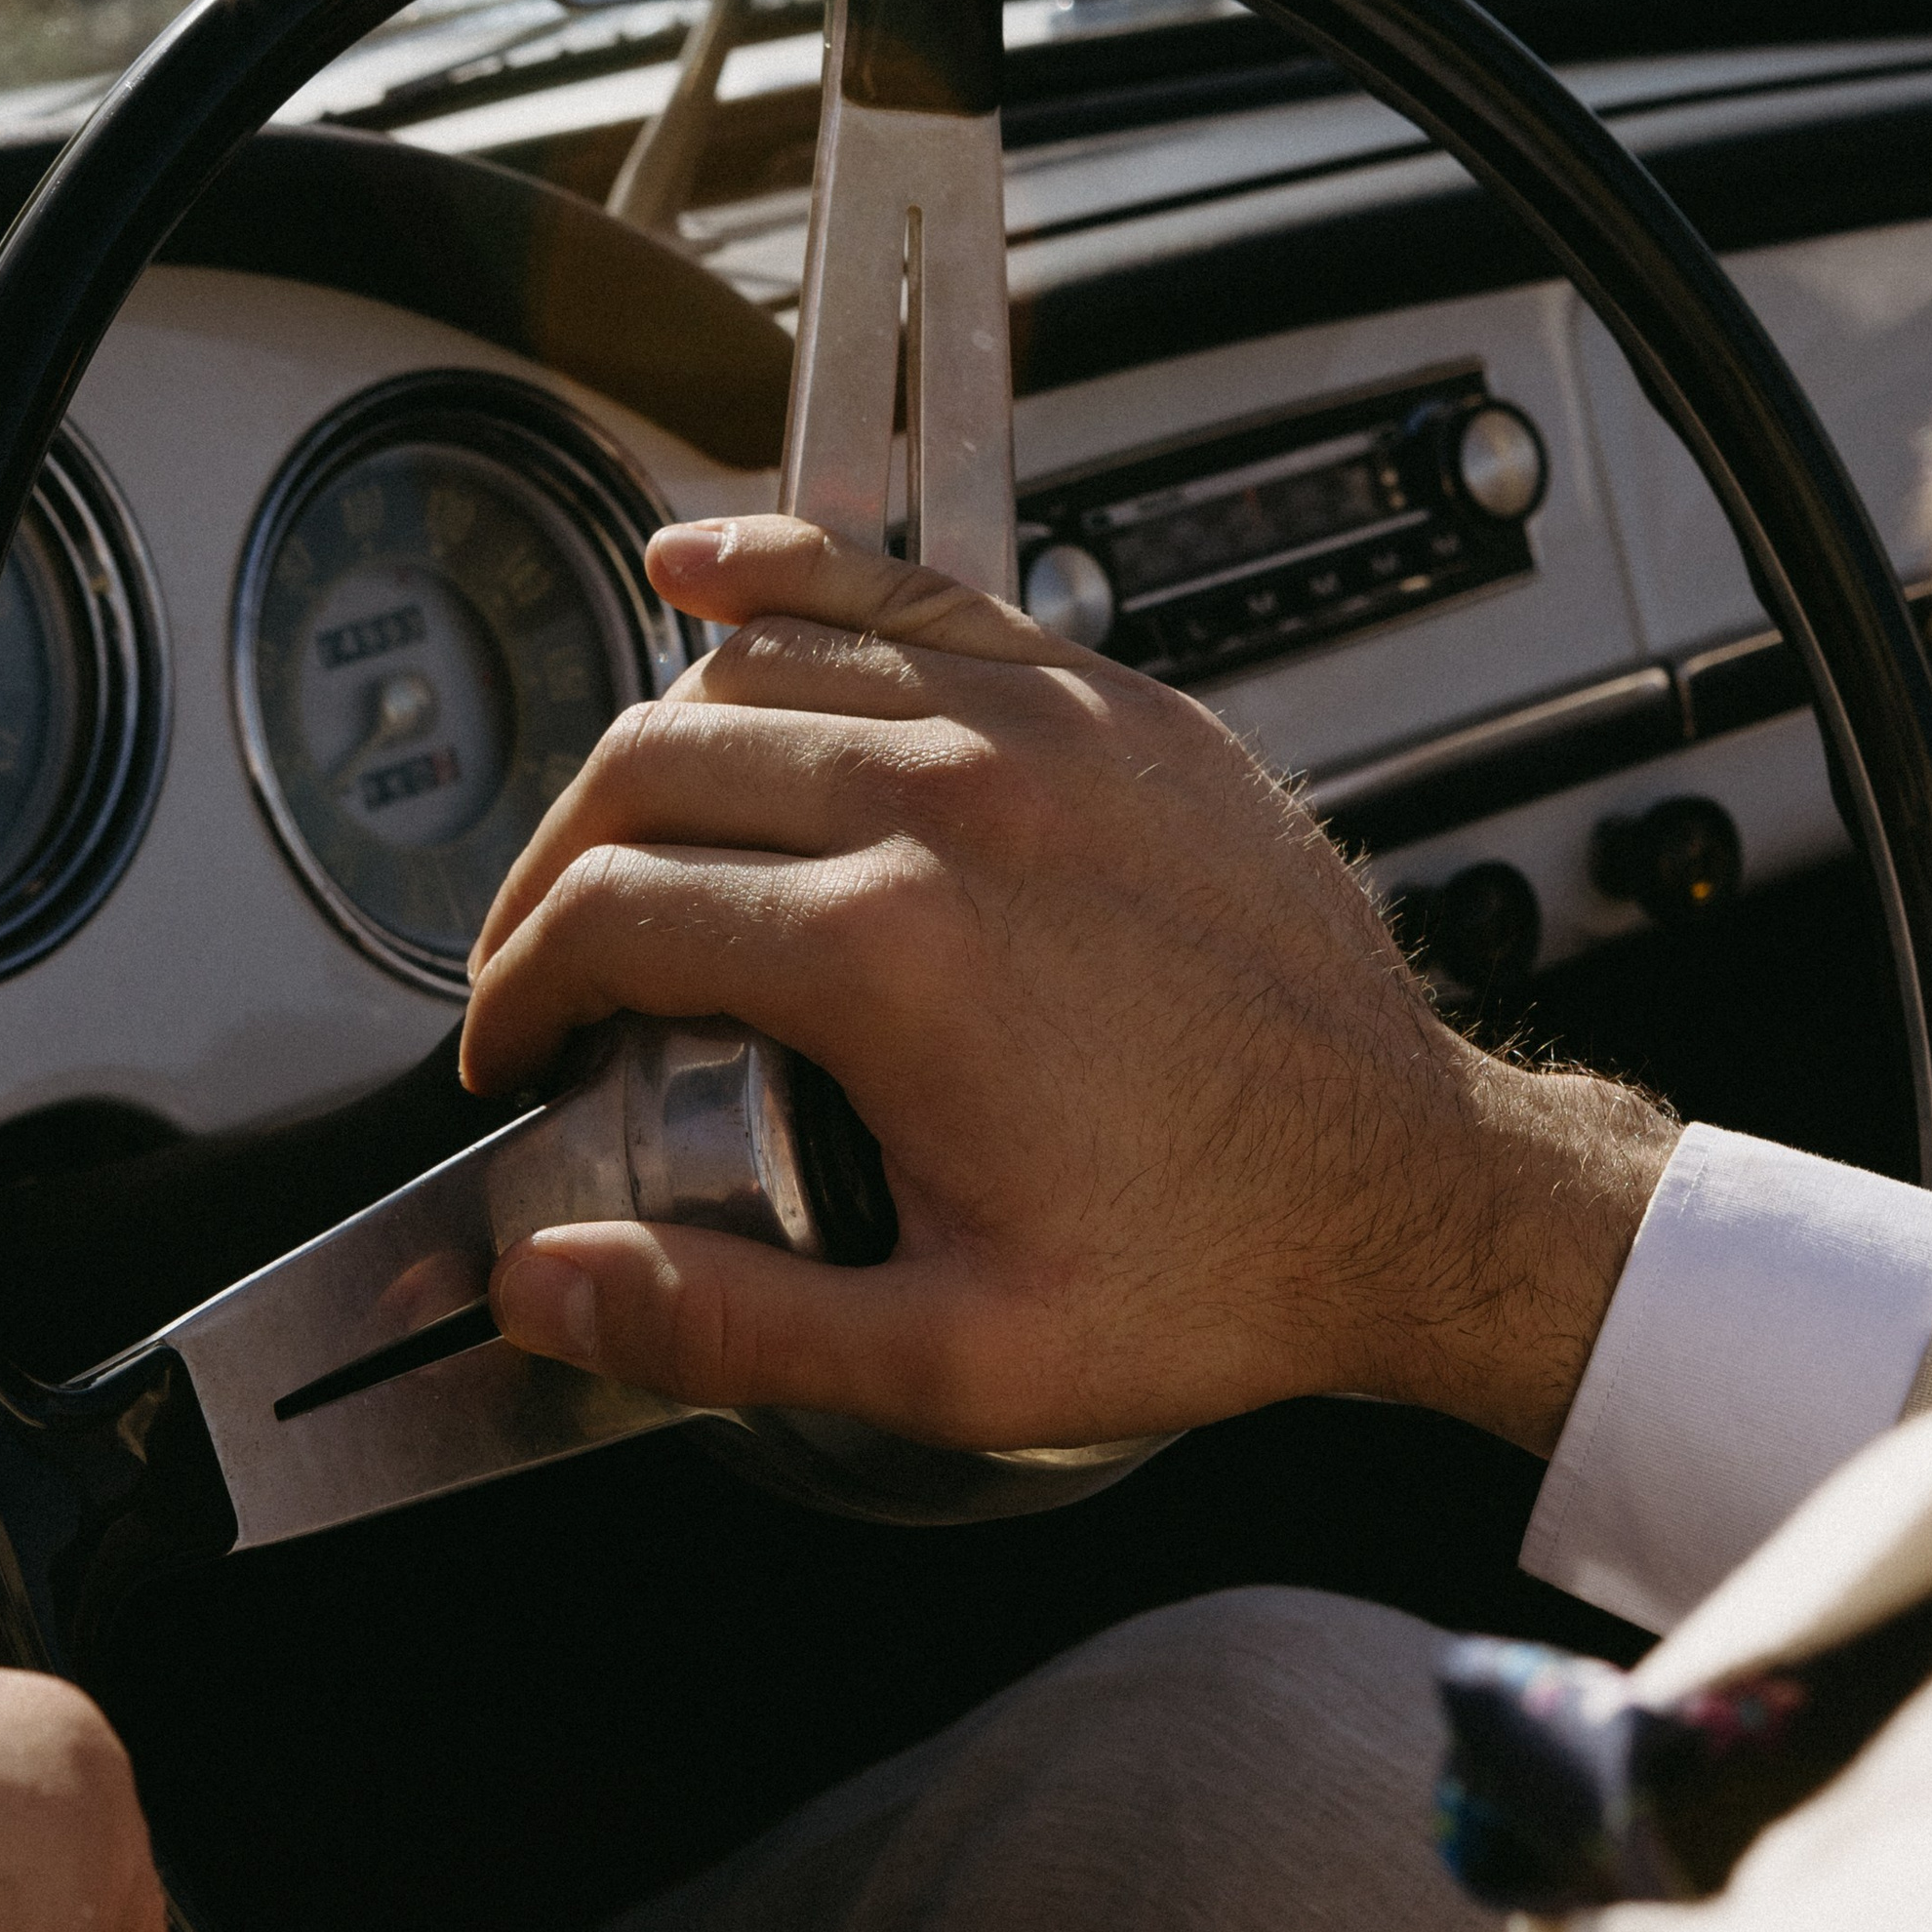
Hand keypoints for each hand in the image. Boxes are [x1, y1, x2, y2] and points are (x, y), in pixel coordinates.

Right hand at [463, 518, 1676, 1462]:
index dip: (518, 989)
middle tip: (544, 966)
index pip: (611, 912)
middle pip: (656, 769)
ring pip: (760, 662)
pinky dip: (788, 572)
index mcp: (893, 953)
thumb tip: (545, 1290)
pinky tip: (710, 571)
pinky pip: (908, 589)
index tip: (519, 1050)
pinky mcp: (1110, 705)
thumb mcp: (957, 1361)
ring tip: (617, 838)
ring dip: (651, 743)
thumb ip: (726, 1324)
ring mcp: (1041, 729)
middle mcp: (957, 803)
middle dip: (552, 868)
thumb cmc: (1222, 1263)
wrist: (1413, 1192)